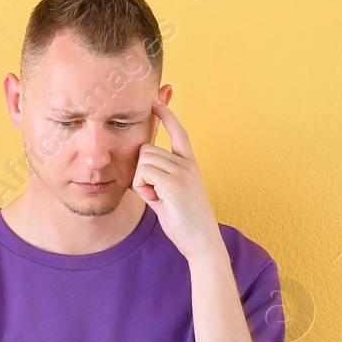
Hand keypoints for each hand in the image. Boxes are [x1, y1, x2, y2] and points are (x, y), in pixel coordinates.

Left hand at [132, 101, 224, 260]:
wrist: (202, 242)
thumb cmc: (184, 222)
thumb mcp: (170, 194)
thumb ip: (158, 178)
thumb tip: (139, 168)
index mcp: (190, 164)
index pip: (179, 131)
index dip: (166, 114)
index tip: (157, 98)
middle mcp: (188, 163)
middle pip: (147, 149)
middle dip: (143, 172)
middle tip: (156, 194)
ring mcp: (182, 171)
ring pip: (143, 160)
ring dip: (142, 182)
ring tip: (160, 200)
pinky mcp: (174, 181)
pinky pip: (143, 174)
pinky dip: (143, 189)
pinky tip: (158, 202)